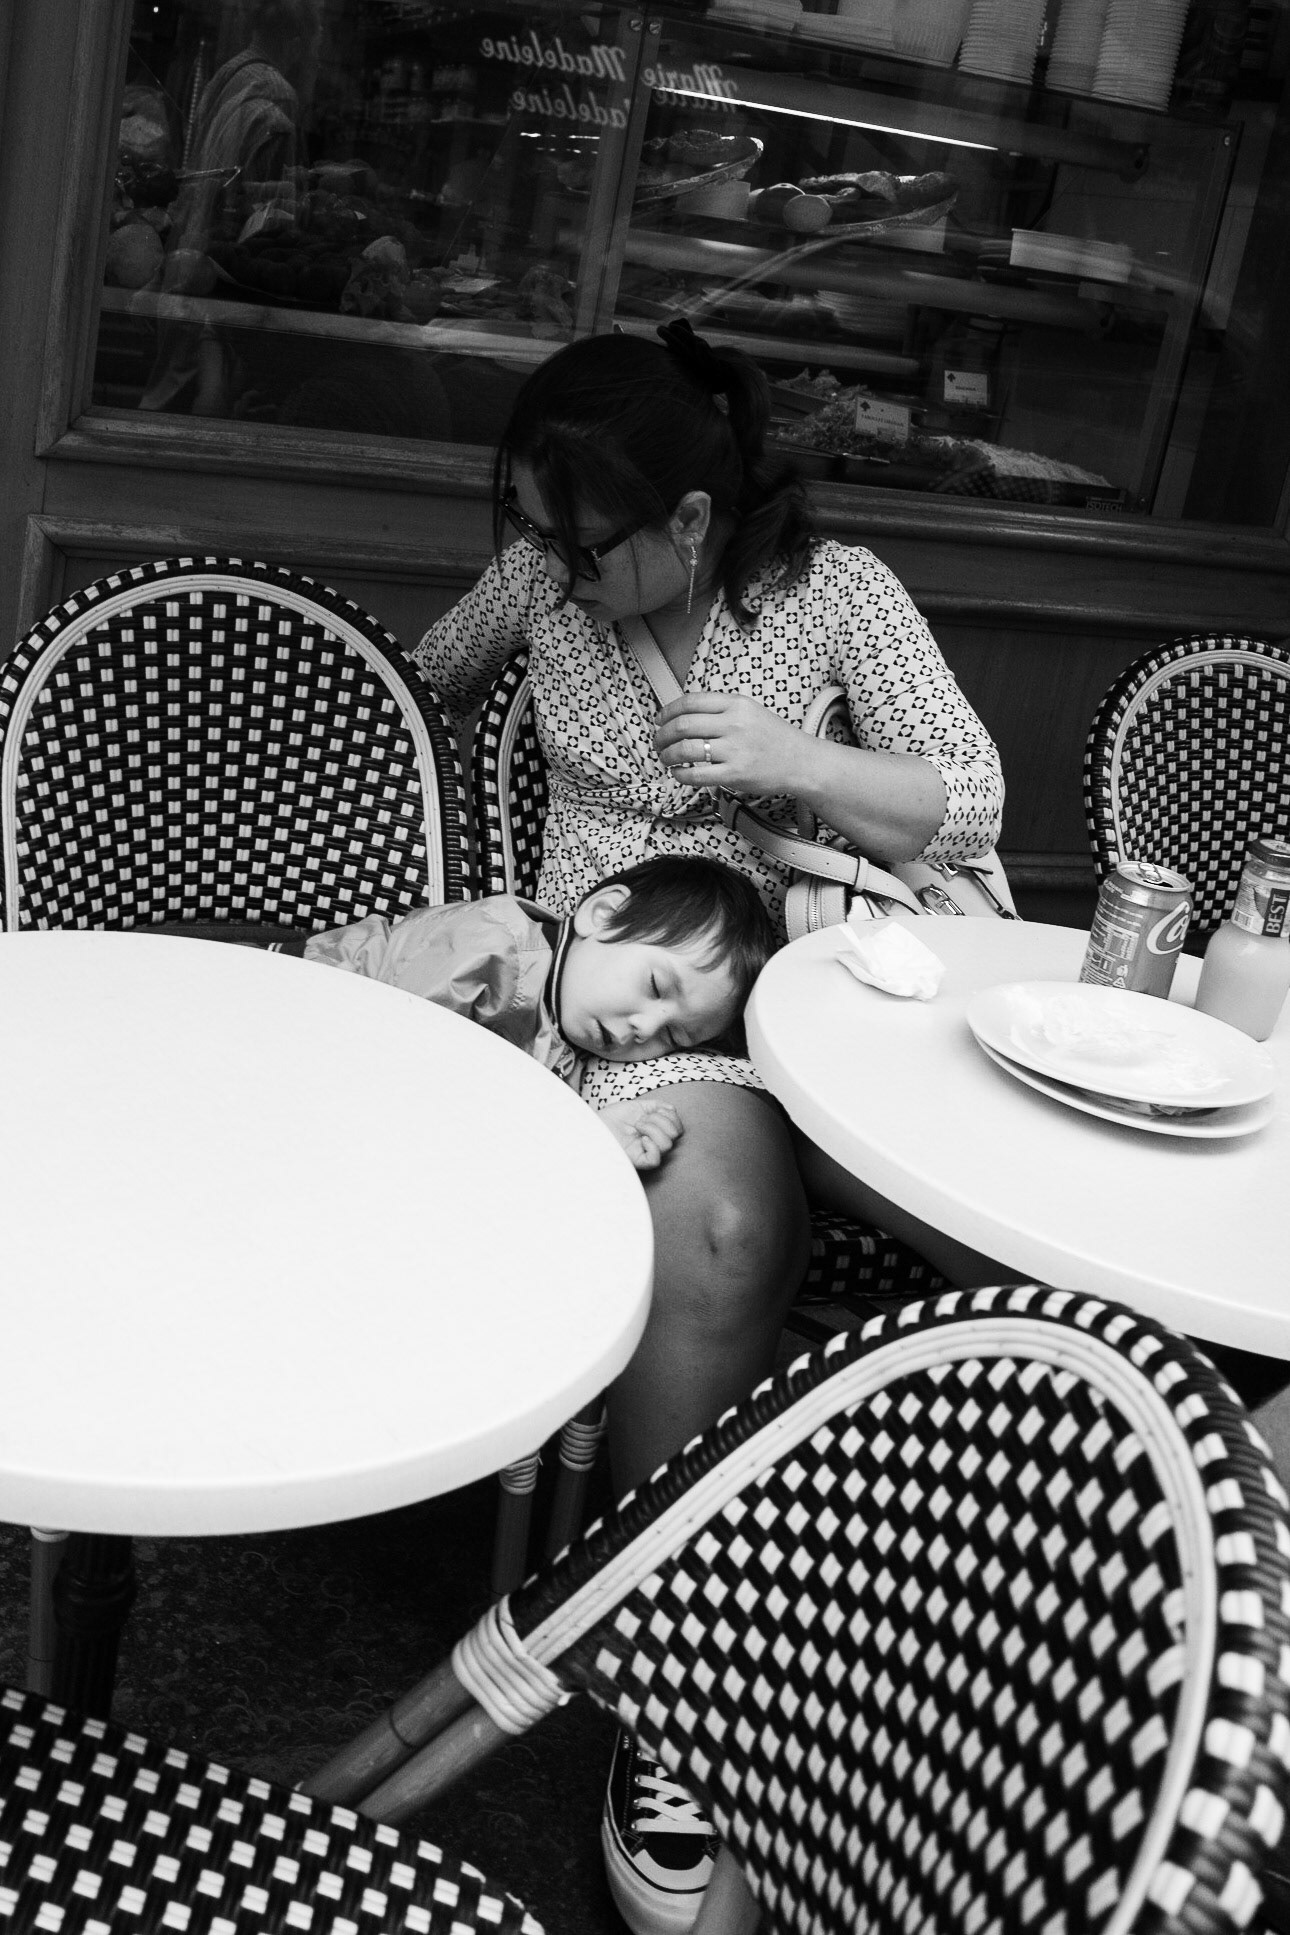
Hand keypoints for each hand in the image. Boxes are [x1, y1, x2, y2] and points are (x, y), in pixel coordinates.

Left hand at [598, 1098, 684, 1170]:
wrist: (595, 1124)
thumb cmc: (612, 1117)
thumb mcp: (637, 1106)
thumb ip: (656, 1105)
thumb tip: (671, 1109)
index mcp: (656, 1131)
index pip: (678, 1128)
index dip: (671, 1116)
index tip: (655, 1111)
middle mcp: (654, 1142)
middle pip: (674, 1135)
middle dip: (660, 1120)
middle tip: (641, 1119)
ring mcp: (646, 1151)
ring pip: (667, 1145)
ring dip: (653, 1129)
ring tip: (638, 1126)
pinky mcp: (637, 1160)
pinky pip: (655, 1160)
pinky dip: (652, 1146)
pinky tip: (642, 1139)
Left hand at [653, 691, 807, 796]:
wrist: (801, 761)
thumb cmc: (774, 738)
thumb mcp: (750, 710)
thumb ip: (720, 709)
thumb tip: (683, 714)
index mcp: (736, 704)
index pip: (690, 702)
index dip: (668, 711)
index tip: (660, 720)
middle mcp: (734, 724)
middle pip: (682, 725)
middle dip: (662, 735)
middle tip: (657, 741)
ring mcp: (734, 750)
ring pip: (685, 749)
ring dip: (667, 755)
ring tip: (665, 758)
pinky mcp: (734, 774)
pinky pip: (696, 774)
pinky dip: (680, 773)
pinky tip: (678, 772)